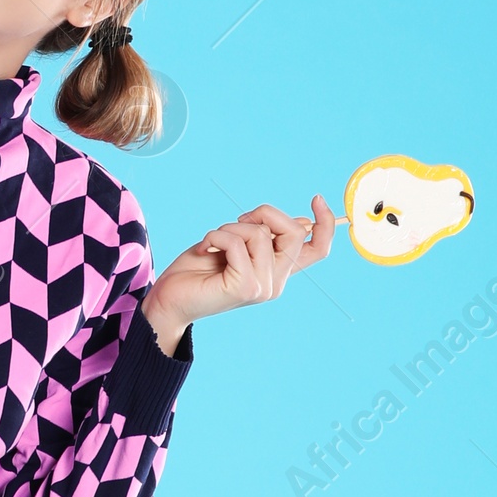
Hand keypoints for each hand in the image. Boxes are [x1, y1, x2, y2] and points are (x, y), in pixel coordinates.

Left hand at [143, 196, 335, 347]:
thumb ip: (266, 234)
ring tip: (214, 242)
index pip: (317, 250)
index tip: (316, 197)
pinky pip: (237, 244)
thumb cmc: (199, 268)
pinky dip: (216, 237)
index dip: (326, 223)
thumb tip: (302, 220)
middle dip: (265, 213)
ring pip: (260, 234)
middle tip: (238, 221)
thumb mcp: (237, 242)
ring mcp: (263, 287)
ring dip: (231, 228)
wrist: (170, 299)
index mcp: (277, 271)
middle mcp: (276, 282)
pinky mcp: (245, 287)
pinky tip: (205, 248)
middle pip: (294, 232)